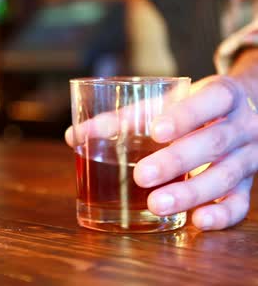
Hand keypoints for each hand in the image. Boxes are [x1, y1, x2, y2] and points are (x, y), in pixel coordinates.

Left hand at [134, 74, 257, 230]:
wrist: (248, 108)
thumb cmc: (194, 106)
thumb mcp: (168, 101)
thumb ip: (126, 117)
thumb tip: (74, 135)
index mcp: (223, 94)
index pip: (212, 99)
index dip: (186, 115)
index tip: (156, 130)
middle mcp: (242, 125)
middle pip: (214, 142)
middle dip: (177, 160)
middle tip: (142, 175)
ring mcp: (248, 156)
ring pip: (226, 176)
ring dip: (191, 193)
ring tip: (156, 204)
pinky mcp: (248, 184)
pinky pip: (240, 203)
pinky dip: (221, 215)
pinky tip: (196, 221)